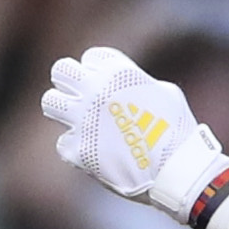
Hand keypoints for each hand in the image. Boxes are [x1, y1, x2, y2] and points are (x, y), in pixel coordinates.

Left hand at [40, 46, 228, 222]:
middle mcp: (95, 90)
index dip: (97, 71)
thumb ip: (137, 83)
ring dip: (62, 110)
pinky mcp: (78, 149)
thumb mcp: (164, 92)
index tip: (104, 85)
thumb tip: (126, 88)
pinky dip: (76, 149)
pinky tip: (93, 153)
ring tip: (77, 121)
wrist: (176, 170)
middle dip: (68, 82)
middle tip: (78, 97)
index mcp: (117, 72)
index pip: (91, 58)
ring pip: (50, 102)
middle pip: (61, 71)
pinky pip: (63, 142)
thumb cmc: (178, 131)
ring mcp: (83, 120)